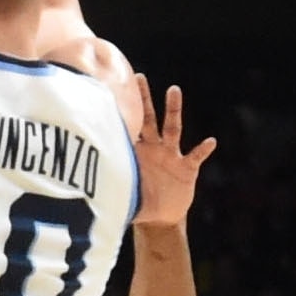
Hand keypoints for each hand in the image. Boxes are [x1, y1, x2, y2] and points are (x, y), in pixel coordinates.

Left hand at [123, 81, 215, 232]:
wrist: (161, 217)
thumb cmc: (139, 203)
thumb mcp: (123, 197)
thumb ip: (109, 191)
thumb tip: (86, 197)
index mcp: (136, 153)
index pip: (127, 128)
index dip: (120, 113)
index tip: (112, 93)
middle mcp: (153, 148)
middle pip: (147, 118)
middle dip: (143, 99)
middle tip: (139, 77)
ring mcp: (171, 155)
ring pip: (172, 127)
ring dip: (173, 109)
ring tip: (173, 89)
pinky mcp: (187, 168)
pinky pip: (196, 156)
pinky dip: (203, 149)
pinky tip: (210, 142)